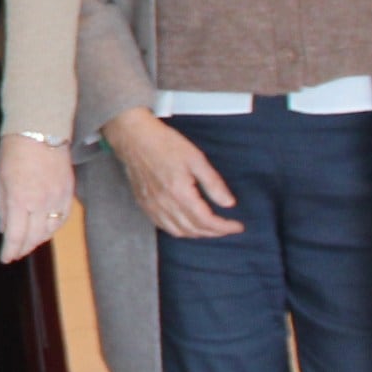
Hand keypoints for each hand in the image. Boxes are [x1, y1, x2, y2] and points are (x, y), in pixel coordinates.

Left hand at [0, 132, 76, 263]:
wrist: (40, 130)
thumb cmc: (14, 152)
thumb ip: (1, 206)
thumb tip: (3, 228)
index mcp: (20, 199)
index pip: (16, 235)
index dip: (10, 250)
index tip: (5, 258)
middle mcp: (41, 202)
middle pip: (34, 237)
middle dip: (23, 248)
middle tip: (15, 253)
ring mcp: (58, 197)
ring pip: (50, 230)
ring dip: (38, 240)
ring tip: (28, 242)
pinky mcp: (69, 192)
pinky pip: (62, 218)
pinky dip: (53, 227)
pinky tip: (45, 230)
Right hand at [100, 109, 237, 241]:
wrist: (134, 138)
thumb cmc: (164, 144)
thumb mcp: (196, 158)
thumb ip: (213, 183)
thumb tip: (229, 203)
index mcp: (180, 193)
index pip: (207, 221)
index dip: (225, 227)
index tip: (238, 226)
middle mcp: (165, 204)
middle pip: (194, 230)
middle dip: (214, 232)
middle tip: (227, 228)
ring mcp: (152, 206)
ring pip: (178, 232)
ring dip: (197, 234)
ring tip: (210, 228)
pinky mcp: (144, 205)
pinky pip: (163, 226)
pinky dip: (179, 230)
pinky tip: (186, 224)